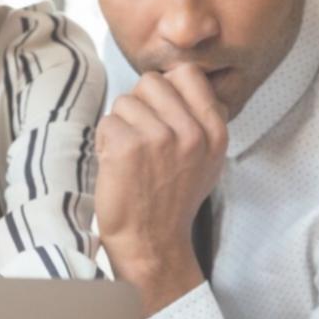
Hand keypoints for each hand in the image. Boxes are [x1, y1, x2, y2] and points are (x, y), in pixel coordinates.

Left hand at [95, 64, 228, 316]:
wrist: (152, 244)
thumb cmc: (171, 201)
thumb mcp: (206, 160)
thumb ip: (200, 119)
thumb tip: (179, 78)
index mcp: (214, 132)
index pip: (187, 74)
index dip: (165, 88)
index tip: (159, 113)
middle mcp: (192, 133)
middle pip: (151, 82)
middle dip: (139, 105)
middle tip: (140, 139)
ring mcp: (160, 139)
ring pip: (125, 101)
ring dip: (120, 126)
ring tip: (129, 157)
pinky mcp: (129, 147)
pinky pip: (107, 122)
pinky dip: (104, 142)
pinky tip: (116, 165)